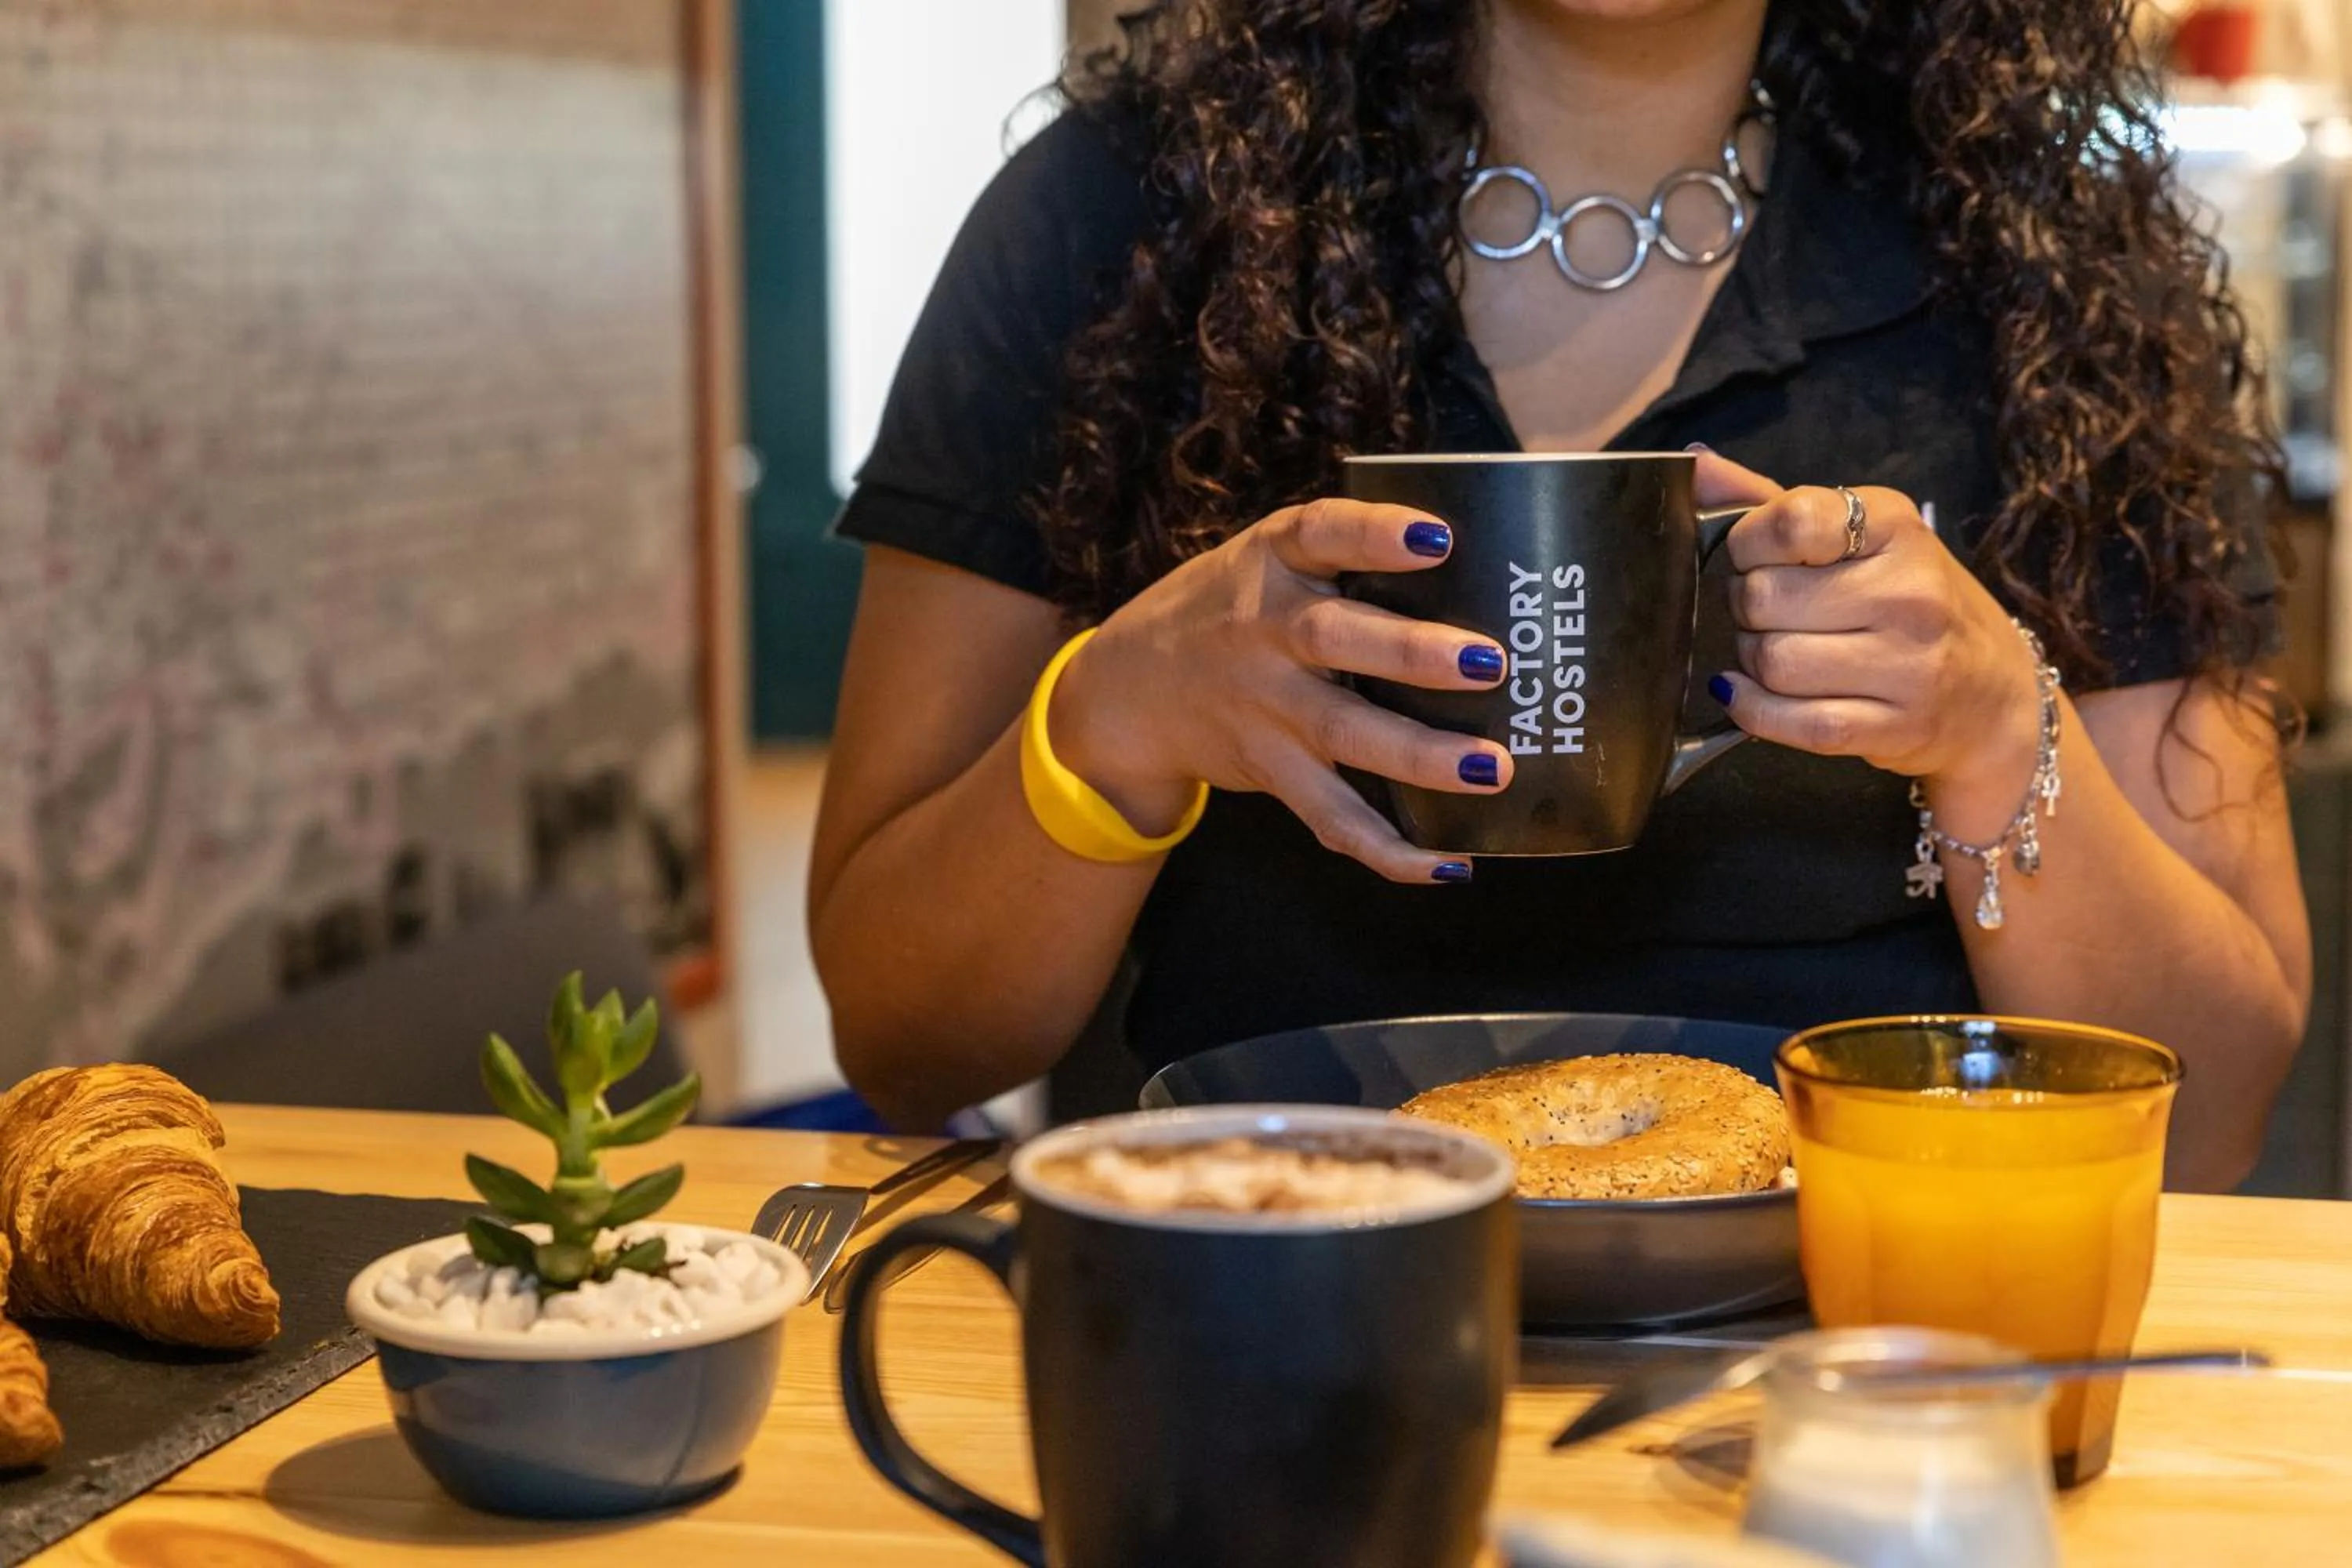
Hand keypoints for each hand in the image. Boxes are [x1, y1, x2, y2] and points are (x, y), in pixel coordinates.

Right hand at [1049, 499, 1511, 883]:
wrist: (1127, 689)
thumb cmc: (1231, 611)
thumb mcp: (1269, 562)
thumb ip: (1345, 560)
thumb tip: (1484, 569)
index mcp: (1273, 562)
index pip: (1321, 533)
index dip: (1376, 534)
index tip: (1437, 538)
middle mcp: (1264, 632)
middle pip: (1335, 639)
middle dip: (1412, 653)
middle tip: (1489, 663)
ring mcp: (1266, 707)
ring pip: (1343, 734)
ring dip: (1418, 755)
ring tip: (1489, 768)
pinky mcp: (1271, 770)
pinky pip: (1331, 817)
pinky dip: (1389, 848)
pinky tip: (1449, 863)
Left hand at [1696, 452, 2042, 836]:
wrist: (1991, 693)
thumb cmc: (1907, 602)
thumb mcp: (1856, 535)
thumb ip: (1769, 501)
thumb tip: (1693, 463)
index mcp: (1896, 527)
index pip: (1787, 522)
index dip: (1747, 544)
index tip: (1757, 557)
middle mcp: (1910, 593)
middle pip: (1764, 598)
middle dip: (1746, 607)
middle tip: (1768, 612)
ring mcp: (1907, 665)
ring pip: (1770, 661)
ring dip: (1750, 658)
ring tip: (1775, 649)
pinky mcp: (1893, 727)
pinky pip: (1788, 720)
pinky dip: (1751, 708)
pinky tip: (1748, 693)